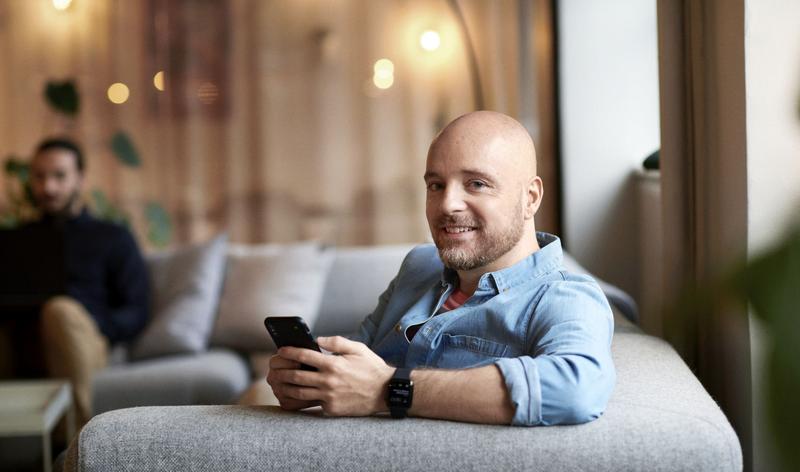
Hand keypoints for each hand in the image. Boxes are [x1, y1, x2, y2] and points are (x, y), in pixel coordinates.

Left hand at [267, 336, 394, 415]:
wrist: (386, 393)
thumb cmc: (371, 368)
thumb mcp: (358, 349)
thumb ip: (337, 342)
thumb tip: (318, 339)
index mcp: (334, 364)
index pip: (305, 356)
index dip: (290, 352)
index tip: (281, 350)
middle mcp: (329, 381)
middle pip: (297, 376)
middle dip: (281, 372)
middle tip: (273, 370)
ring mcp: (329, 397)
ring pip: (300, 393)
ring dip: (285, 388)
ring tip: (278, 384)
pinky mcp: (332, 409)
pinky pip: (312, 404)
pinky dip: (301, 400)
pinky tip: (292, 397)